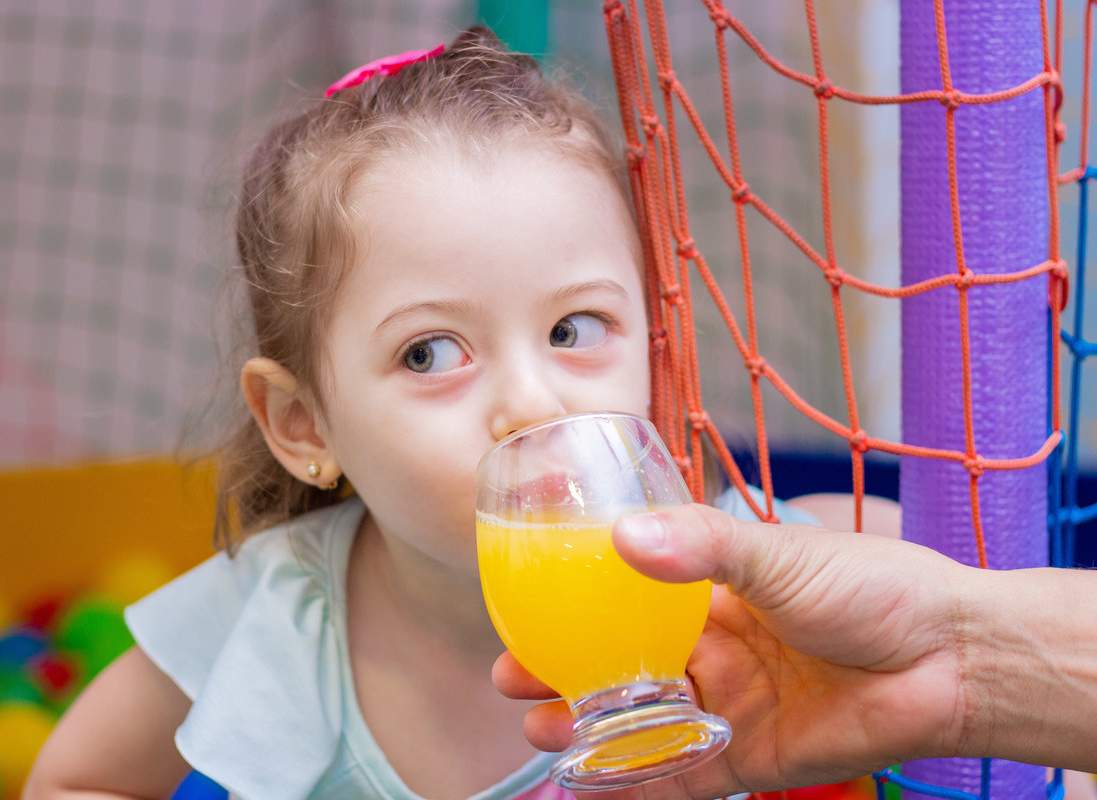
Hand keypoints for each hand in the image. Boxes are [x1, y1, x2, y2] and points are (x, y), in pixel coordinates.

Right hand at [492, 503, 972, 798]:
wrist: (951, 657)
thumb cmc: (873, 588)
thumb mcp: (779, 554)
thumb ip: (703, 545)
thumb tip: (624, 535)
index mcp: (711, 594)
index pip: (623, 599)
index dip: (570, 605)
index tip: (521, 604)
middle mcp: (711, 649)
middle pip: (617, 665)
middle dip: (561, 672)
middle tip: (511, 676)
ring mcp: (726, 705)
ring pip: (639, 722)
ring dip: (587, 728)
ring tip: (541, 726)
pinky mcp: (749, 758)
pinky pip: (680, 774)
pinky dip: (636, 781)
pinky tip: (592, 781)